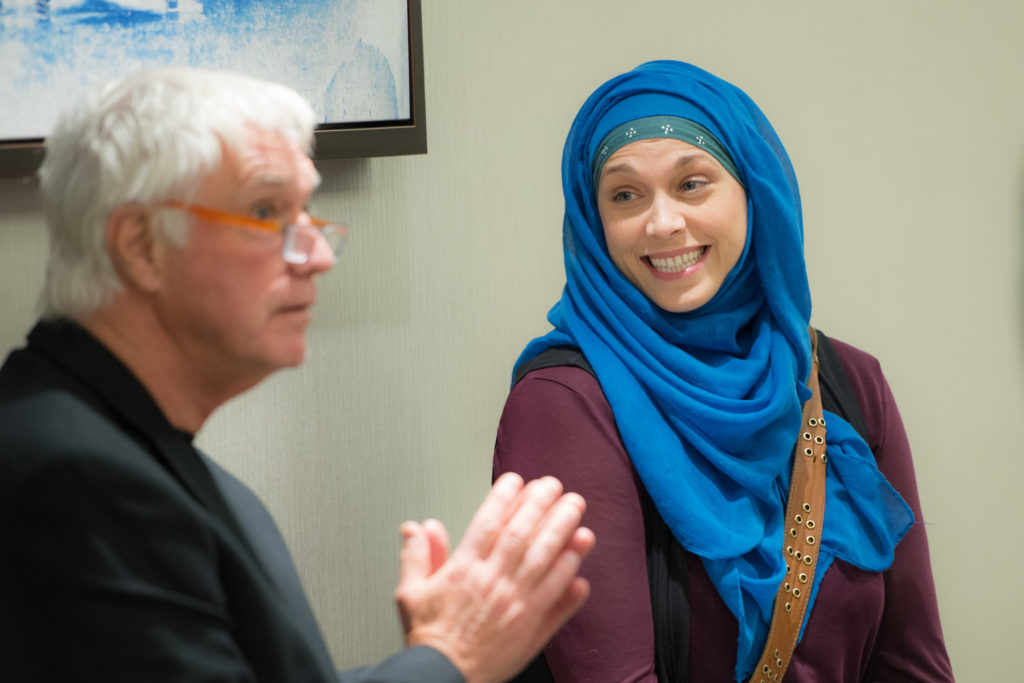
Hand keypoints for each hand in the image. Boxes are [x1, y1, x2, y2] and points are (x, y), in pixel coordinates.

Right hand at [395, 473, 593, 682]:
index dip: (505, 497)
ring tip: (575, 511)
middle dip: (542, 505)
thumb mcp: (410, 593)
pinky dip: (570, 578)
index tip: (517, 481)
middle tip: (555, 486)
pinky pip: (558, 598)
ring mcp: (517, 604)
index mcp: (464, 570)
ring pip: (546, 560)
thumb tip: (418, 529)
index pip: (488, 522)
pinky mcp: (533, 627)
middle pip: (523, 534)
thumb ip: (417, 556)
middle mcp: (494, 582)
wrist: (443, 678)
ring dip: (563, 532)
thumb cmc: (431, 639)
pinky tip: (580, 562)